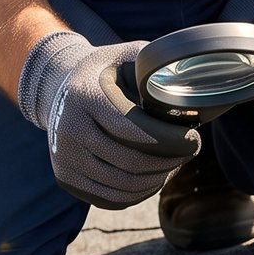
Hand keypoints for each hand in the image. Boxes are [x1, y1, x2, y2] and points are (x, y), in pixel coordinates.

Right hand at [18, 32, 200, 208]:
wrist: (59, 90)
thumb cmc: (106, 72)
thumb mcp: (127, 56)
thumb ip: (155, 67)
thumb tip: (191, 86)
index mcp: (85, 96)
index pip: (132, 129)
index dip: (169, 139)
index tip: (194, 137)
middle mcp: (68, 130)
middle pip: (130, 162)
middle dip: (169, 161)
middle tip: (190, 151)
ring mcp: (64, 158)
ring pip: (123, 186)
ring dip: (158, 180)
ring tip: (175, 164)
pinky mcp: (66, 179)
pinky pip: (112, 198)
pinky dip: (140, 193)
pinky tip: (154, 177)